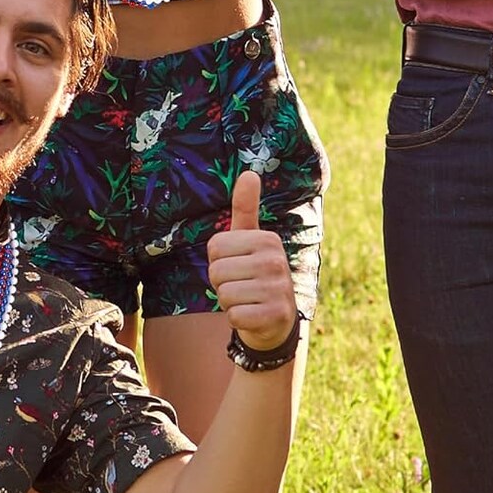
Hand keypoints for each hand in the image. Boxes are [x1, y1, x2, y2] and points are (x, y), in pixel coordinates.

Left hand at [207, 172, 297, 352]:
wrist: (276, 319)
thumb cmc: (255, 273)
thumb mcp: (250, 239)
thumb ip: (245, 207)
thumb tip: (249, 172)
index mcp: (266, 239)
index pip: (214, 248)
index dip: (218, 261)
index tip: (237, 265)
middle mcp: (275, 261)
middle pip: (216, 272)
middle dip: (221, 283)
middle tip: (242, 286)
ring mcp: (278, 289)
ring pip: (224, 295)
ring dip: (229, 302)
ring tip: (247, 299)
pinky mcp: (276, 315)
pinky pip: (234, 316)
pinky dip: (238, 319)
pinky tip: (253, 316)